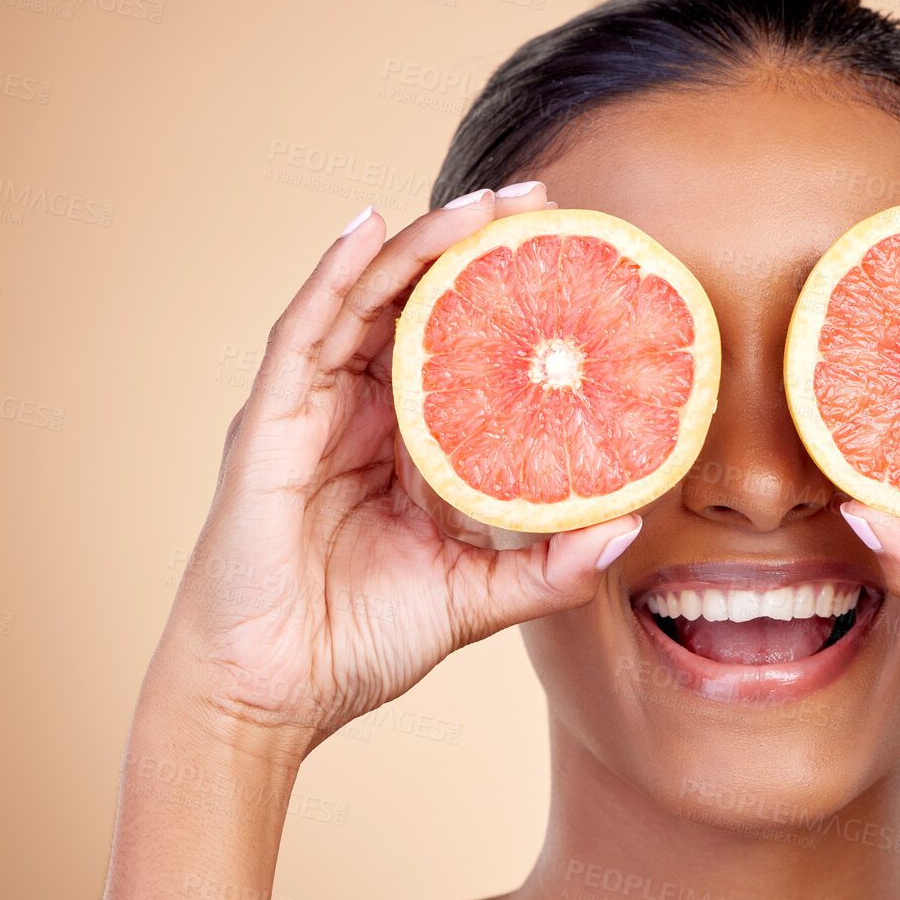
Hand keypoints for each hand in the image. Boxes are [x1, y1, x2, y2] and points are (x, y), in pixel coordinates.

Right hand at [149, 181, 641, 760]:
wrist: (272, 697)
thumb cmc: (359, 644)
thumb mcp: (476, 599)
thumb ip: (550, 569)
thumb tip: (631, 526)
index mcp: (405, 446)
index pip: (458, 349)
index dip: (506, 299)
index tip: (572, 260)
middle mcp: (358, 414)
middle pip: (415, 307)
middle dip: (473, 248)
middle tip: (541, 203)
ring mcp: (310, 412)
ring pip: (366, 301)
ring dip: (421, 245)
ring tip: (483, 203)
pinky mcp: (268, 423)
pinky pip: (304, 333)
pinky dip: (334, 274)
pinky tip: (370, 227)